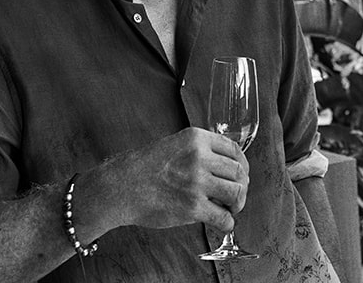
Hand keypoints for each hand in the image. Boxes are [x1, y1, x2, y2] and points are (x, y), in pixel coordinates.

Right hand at [103, 127, 249, 232]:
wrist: (119, 187)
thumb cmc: (143, 168)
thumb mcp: (175, 144)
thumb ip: (200, 150)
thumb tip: (226, 164)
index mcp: (197, 138)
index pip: (235, 149)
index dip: (243, 164)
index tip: (242, 174)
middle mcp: (200, 157)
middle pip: (238, 171)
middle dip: (242, 185)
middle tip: (236, 195)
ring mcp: (197, 182)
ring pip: (236, 192)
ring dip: (238, 203)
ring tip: (231, 209)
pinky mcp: (192, 207)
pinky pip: (223, 217)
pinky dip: (228, 222)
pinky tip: (223, 223)